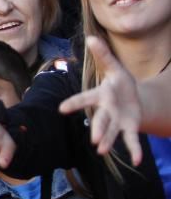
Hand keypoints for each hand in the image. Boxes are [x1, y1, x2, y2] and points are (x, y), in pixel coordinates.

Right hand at [59, 36, 142, 164]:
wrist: (133, 99)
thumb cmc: (119, 83)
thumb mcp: (114, 68)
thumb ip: (104, 55)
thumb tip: (91, 37)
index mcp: (101, 95)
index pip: (86, 99)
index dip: (74, 103)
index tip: (62, 109)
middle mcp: (106, 111)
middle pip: (100, 120)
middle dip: (97, 129)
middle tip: (92, 139)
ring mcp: (117, 121)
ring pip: (111, 132)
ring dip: (107, 141)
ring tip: (102, 151)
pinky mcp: (129, 128)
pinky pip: (131, 140)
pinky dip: (134, 151)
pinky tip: (137, 161)